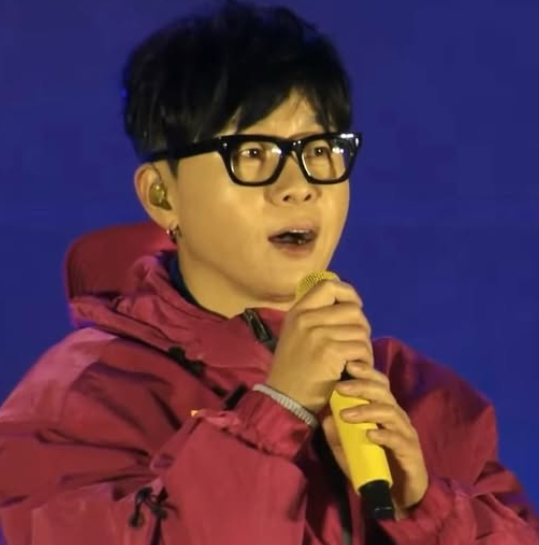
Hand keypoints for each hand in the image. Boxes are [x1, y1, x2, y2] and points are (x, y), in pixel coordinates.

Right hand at [266, 279, 371, 412]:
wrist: (284, 399)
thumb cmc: (293, 369)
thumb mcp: (296, 335)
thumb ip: (316, 317)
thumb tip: (349, 305)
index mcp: (297, 311)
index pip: (327, 284)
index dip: (347, 292)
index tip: (354, 306)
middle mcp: (306, 318)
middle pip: (351, 308)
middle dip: (362, 326)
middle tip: (358, 343)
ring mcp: (317, 334)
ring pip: (360, 329)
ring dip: (365, 346)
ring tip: (358, 359)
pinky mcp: (329, 351)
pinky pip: (360, 346)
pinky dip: (364, 359)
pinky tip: (357, 368)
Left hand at [321, 361, 427, 515]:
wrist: (398, 498)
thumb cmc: (373, 467)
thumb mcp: (348, 450)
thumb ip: (336, 434)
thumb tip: (324, 416)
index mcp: (384, 410)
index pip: (377, 383)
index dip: (365, 372)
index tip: (347, 365)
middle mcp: (397, 417)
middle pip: (383, 392)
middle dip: (361, 386)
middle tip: (340, 387)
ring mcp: (405, 433)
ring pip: (390, 412)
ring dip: (367, 410)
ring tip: (346, 414)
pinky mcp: (411, 453)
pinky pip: (398, 439)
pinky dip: (383, 435)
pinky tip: (369, 436)